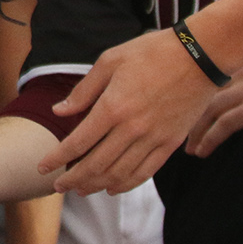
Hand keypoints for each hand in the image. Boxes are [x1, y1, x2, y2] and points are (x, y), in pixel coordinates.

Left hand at [39, 29, 218, 192]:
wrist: (200, 55)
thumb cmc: (152, 52)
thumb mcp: (110, 61)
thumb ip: (83, 91)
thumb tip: (59, 111)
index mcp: (112, 107)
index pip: (77, 143)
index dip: (57, 159)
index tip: (42, 167)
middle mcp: (131, 128)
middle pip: (96, 165)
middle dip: (72, 180)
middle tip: (58, 187)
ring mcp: (154, 138)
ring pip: (119, 174)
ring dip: (96, 186)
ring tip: (81, 190)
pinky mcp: (171, 143)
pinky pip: (145, 172)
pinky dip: (126, 184)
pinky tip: (112, 187)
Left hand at [186, 62, 242, 156]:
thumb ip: (221, 88)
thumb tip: (184, 104)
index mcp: (235, 62)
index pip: (198, 78)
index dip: (182, 100)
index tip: (171, 119)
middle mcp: (242, 69)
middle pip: (201, 93)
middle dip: (186, 119)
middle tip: (177, 139)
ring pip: (210, 109)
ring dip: (196, 132)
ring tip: (189, 149)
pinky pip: (225, 123)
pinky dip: (210, 139)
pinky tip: (203, 151)